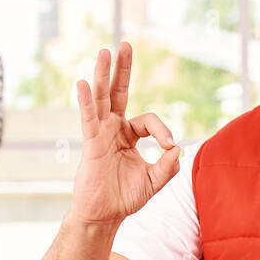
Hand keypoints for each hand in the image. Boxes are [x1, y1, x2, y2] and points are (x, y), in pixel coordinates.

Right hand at [70, 41, 180, 224]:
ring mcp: (101, 134)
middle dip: (123, 70)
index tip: (168, 148)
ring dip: (103, 75)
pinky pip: (88, 118)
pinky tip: (83, 83)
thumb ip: (167, 167)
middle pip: (118, 93)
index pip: (148, 121)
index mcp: (129, 136)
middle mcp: (114, 129)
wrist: (105, 215)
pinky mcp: (91, 143)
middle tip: (126, 44)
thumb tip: (176, 149)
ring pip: (102, 100)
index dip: (162, 131)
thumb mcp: (154, 182)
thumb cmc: (126, 198)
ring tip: (104, 52)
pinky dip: (86, 101)